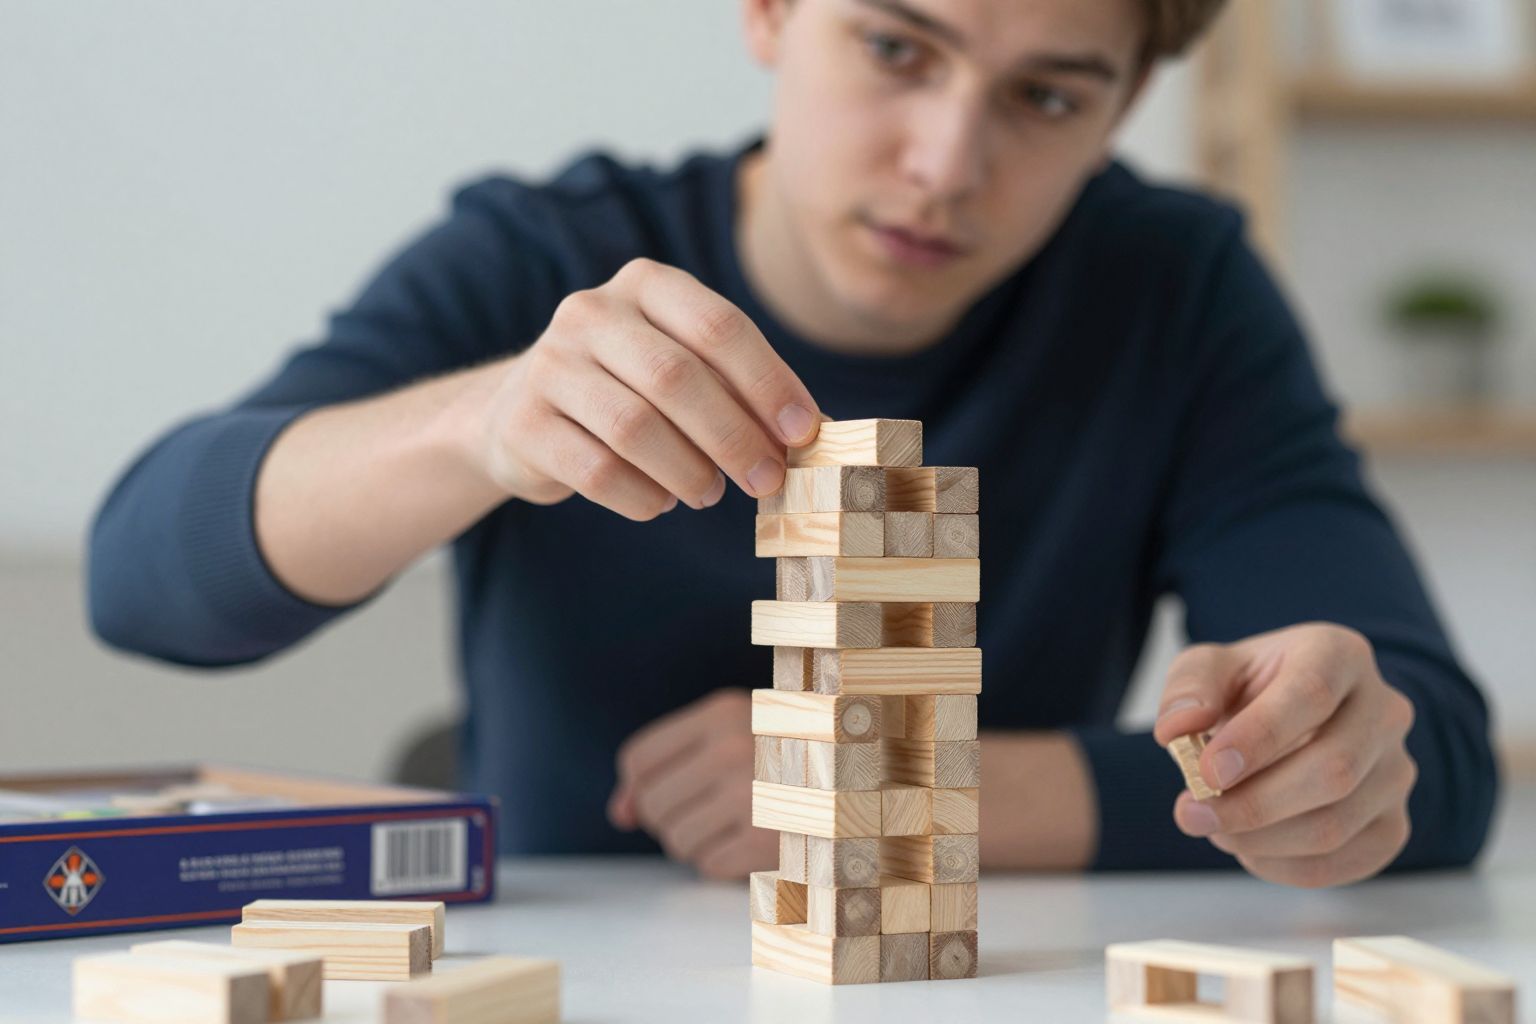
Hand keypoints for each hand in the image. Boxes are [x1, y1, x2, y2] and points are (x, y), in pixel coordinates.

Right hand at [472, 257, 819, 518]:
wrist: (521, 410)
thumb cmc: (630, 389)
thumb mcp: (686, 369)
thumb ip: (742, 391)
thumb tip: (817, 432)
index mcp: (645, 284)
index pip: (720, 326)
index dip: (769, 383)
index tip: (804, 434)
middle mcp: (591, 312)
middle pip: (677, 377)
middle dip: (734, 436)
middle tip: (767, 481)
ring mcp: (549, 364)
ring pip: (635, 426)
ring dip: (689, 471)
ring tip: (709, 493)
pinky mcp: (522, 423)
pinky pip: (597, 470)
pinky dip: (642, 496)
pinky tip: (659, 502)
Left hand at [607, 689, 775, 879]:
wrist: (858, 781)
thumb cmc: (781, 758)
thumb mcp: (727, 739)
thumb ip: (665, 770)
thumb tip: (619, 813)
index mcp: (722, 713)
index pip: (637, 759)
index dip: (637, 786)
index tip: (661, 794)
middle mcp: (732, 748)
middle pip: (653, 805)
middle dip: (669, 819)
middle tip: (705, 813)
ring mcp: (750, 795)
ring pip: (675, 840)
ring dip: (695, 843)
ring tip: (730, 826)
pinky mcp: (765, 841)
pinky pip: (707, 865)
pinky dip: (721, 862)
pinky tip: (749, 842)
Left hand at [1153, 623, 1417, 887]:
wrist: (1286, 720)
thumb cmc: (1248, 690)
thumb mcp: (1208, 669)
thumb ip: (1188, 688)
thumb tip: (1178, 730)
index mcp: (1339, 654)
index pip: (1313, 693)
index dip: (1260, 737)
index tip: (1208, 770)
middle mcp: (1384, 711)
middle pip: (1335, 769)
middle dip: (1254, 803)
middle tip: (1191, 813)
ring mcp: (1396, 771)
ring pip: (1338, 824)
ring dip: (1262, 839)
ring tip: (1213, 826)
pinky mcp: (1393, 823)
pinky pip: (1348, 861)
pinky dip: (1286, 867)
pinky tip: (1247, 849)